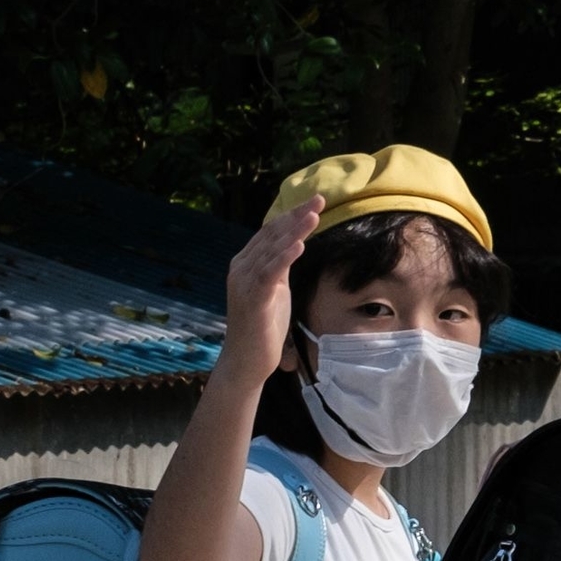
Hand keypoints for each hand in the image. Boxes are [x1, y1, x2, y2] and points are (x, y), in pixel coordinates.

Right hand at [222, 197, 323, 381]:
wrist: (247, 360)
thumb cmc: (263, 326)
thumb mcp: (275, 289)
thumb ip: (279, 267)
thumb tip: (294, 245)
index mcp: (246, 263)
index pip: (271, 232)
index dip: (292, 216)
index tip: (315, 202)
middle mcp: (241, 268)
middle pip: (272, 235)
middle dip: (297, 216)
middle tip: (319, 199)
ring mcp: (244, 282)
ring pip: (272, 250)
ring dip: (294, 231)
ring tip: (314, 215)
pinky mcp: (252, 299)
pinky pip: (270, 273)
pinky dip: (285, 257)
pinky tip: (300, 244)